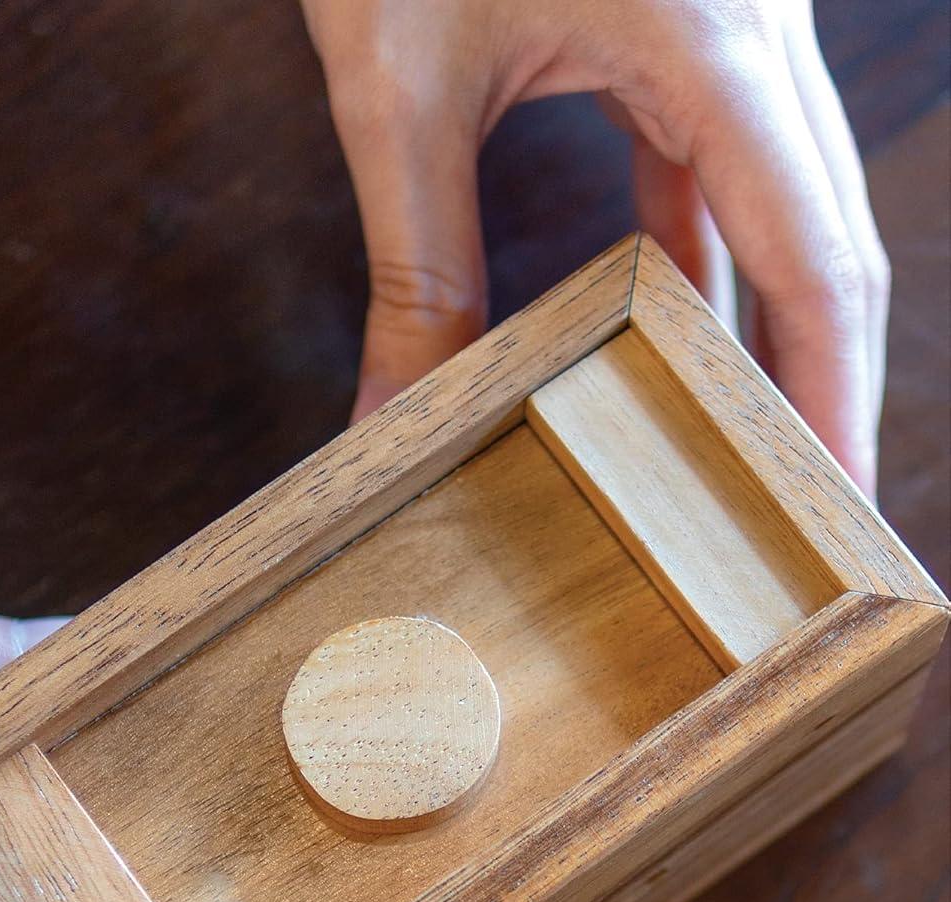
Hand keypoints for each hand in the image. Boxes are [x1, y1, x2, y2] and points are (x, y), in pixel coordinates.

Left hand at [302, 0, 887, 497]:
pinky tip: (669, 347)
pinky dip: (699, 263)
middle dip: (821, 385)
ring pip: (780, 208)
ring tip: (745, 463)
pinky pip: (717, 167)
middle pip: (827, 241)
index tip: (839, 508)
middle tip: (808, 523)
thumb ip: (412, 268)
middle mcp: (763, 31)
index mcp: (720, 39)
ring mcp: (736, 26)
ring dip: (764, 333)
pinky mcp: (687, 28)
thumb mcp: (400, 87)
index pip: (814, 258)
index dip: (835, 395)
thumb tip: (390, 425)